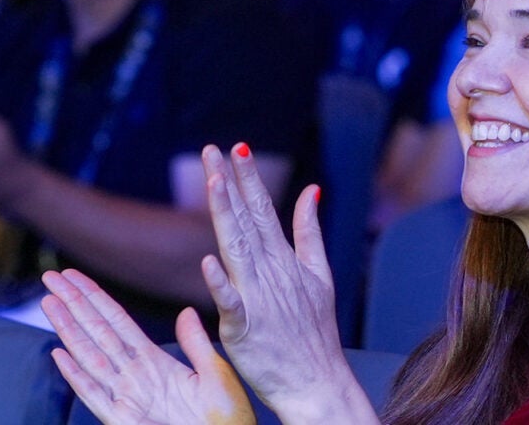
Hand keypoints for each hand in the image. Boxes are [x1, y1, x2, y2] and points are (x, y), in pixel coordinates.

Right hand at [43, 270, 254, 424]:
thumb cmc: (225, 418)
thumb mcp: (215, 373)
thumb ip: (196, 343)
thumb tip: (186, 311)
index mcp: (155, 362)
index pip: (117, 322)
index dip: (95, 298)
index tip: (74, 277)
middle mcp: (134, 376)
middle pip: (97, 333)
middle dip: (74, 305)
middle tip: (51, 278)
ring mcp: (126, 397)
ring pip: (90, 356)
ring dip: (68, 330)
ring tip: (49, 303)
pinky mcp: (122, 419)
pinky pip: (94, 395)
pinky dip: (76, 376)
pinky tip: (59, 355)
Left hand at [199, 144, 374, 422]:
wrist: (317, 381)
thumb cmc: (315, 332)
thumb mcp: (320, 275)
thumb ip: (310, 232)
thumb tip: (311, 190)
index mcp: (285, 260)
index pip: (263, 210)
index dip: (249, 179)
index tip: (236, 147)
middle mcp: (270, 272)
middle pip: (246, 221)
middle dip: (230, 183)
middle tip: (213, 150)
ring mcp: (258, 298)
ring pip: (237, 249)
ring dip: (225, 215)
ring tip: (214, 182)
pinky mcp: (244, 327)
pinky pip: (229, 301)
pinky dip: (219, 282)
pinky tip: (208, 260)